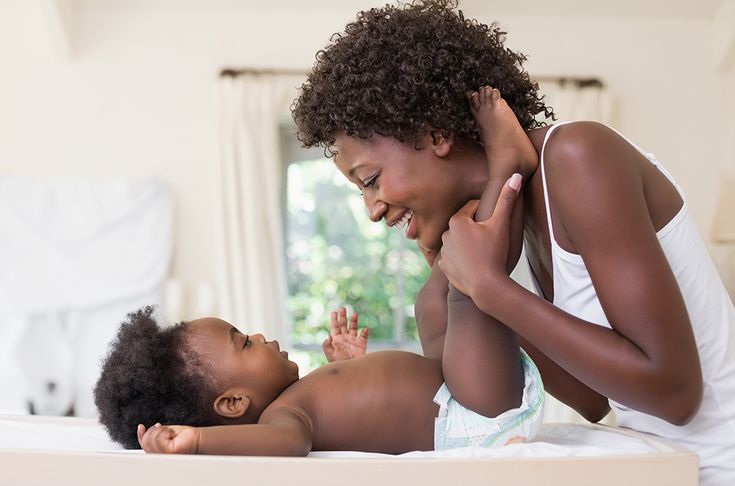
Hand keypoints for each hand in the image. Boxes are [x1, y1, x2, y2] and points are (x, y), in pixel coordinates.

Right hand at [137, 423, 199, 453]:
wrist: (197, 438)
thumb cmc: (183, 436)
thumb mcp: (164, 433)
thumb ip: (152, 434)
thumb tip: (140, 428)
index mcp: (157, 454)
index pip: (143, 445)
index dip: (140, 435)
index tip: (141, 427)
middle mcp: (159, 457)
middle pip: (146, 441)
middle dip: (153, 431)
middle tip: (165, 429)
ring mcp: (164, 456)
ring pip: (151, 439)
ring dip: (160, 430)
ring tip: (169, 432)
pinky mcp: (169, 452)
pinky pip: (159, 438)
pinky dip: (165, 431)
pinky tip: (171, 433)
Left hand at [322, 307, 368, 361]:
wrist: (350, 372)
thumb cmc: (338, 364)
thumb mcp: (330, 355)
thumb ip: (327, 346)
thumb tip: (328, 336)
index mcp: (336, 340)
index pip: (335, 327)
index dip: (334, 319)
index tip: (334, 312)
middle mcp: (345, 338)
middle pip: (344, 324)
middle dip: (343, 317)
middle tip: (342, 308)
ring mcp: (353, 341)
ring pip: (354, 328)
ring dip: (354, 321)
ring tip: (355, 314)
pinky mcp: (361, 345)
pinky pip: (364, 336)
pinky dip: (365, 332)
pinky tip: (365, 329)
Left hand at [439, 174, 521, 297]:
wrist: (486, 286)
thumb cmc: (494, 253)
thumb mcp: (501, 224)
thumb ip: (506, 199)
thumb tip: (516, 175)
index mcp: (457, 221)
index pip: (472, 208)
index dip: (486, 213)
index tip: (494, 223)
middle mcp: (446, 235)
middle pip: (465, 225)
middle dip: (476, 229)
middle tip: (491, 239)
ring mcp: (444, 252)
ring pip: (459, 242)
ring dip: (469, 244)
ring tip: (484, 252)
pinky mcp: (445, 268)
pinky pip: (455, 259)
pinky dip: (463, 260)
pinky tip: (474, 264)